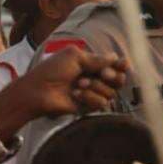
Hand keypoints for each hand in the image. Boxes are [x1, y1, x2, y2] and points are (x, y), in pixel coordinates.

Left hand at [9, 46, 127, 118]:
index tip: (123, 64)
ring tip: (78, 84)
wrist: (39, 91)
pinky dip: (89, 97)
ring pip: (111, 92)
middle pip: (119, 79)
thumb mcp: (74, 57)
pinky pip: (102, 103)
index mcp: (91, 63)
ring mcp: (92, 92)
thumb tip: (115, 58)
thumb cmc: (52, 70)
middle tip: (103, 74)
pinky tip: (76, 95)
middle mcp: (94, 77)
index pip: (114, 64)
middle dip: (113, 76)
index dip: (121, 65)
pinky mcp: (88, 106)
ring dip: (96, 87)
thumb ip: (97, 59)